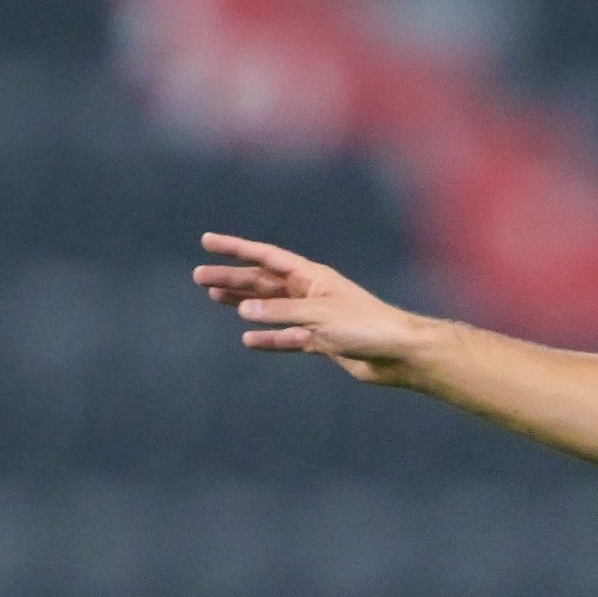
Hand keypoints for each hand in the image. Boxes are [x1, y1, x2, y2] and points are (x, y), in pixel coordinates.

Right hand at [193, 233, 432, 382]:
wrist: (398, 355)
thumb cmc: (365, 326)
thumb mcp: (319, 315)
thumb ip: (280, 312)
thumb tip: (244, 310)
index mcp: (312, 275)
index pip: (266, 257)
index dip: (236, 248)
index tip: (208, 242)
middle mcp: (311, 292)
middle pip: (263, 282)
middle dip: (232, 278)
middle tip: (199, 277)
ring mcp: (315, 317)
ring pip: (271, 308)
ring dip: (244, 303)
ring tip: (214, 298)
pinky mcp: (321, 341)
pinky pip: (287, 337)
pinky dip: (269, 338)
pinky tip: (249, 339)